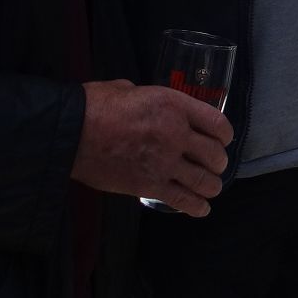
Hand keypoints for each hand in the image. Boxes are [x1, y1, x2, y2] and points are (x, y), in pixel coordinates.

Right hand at [70, 79, 232, 216]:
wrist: (72, 132)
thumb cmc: (96, 106)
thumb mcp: (130, 89)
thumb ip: (149, 97)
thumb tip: (150, 104)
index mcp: (174, 105)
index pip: (217, 123)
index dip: (225, 134)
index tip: (223, 139)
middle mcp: (176, 134)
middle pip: (215, 154)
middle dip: (218, 161)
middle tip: (213, 164)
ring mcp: (164, 162)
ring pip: (205, 181)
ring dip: (212, 185)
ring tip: (210, 187)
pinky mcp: (150, 186)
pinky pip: (183, 200)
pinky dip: (196, 207)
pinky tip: (201, 208)